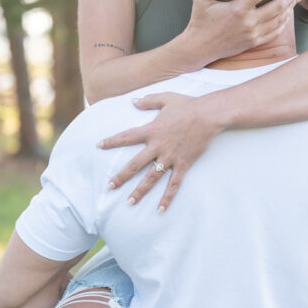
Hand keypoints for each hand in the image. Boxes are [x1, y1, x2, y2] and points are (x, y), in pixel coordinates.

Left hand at [97, 92, 218, 211]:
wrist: (209, 115)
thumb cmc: (188, 105)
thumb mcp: (166, 98)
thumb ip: (148, 100)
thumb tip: (133, 101)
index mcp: (152, 130)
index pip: (126, 137)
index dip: (112, 141)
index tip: (98, 146)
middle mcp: (158, 146)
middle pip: (135, 164)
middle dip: (121, 176)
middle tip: (109, 187)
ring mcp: (170, 157)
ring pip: (151, 178)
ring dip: (140, 191)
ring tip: (129, 202)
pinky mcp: (183, 164)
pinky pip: (174, 184)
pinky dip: (167, 198)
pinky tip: (160, 210)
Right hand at [185, 0, 303, 63]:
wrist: (200, 48)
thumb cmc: (199, 22)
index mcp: (238, 9)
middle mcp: (249, 22)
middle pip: (278, 6)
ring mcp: (253, 34)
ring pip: (279, 19)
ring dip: (290, 6)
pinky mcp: (254, 43)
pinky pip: (275, 32)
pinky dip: (283, 22)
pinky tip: (287, 13)